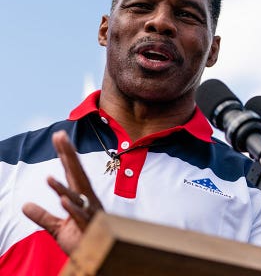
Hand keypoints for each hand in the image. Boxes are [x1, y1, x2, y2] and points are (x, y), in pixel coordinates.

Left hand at [22, 130, 103, 253]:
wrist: (99, 260)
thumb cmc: (83, 242)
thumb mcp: (58, 229)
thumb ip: (43, 217)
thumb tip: (25, 205)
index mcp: (81, 199)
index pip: (71, 173)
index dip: (65, 154)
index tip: (59, 136)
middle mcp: (88, 202)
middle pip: (77, 176)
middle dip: (68, 156)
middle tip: (60, 136)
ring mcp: (90, 214)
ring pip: (77, 198)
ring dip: (63, 188)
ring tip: (49, 178)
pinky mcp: (90, 229)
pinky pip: (81, 218)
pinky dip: (73, 210)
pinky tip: (63, 202)